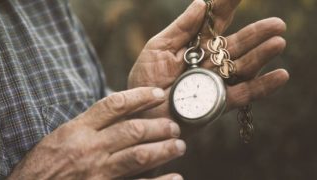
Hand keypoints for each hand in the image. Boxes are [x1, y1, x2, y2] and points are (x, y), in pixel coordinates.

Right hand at [8, 87, 185, 179]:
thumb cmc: (43, 164)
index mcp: (77, 130)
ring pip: (139, 155)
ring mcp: (97, 172)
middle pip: (133, 130)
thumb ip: (88, 124)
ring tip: (179, 145)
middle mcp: (89, 148)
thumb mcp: (61, 136)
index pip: (114, 105)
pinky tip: (175, 177)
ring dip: (164, 149)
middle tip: (174, 126)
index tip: (157, 94)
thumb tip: (116, 110)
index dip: (139, 96)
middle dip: (159, 126)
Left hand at [128, 0, 288, 121]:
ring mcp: (215, 83)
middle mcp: (208, 62)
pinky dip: (262, 86)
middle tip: (277, 24)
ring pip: (243, 67)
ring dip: (262, 56)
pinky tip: (280, 76)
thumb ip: (180, 28)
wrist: (141, 113)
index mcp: (193, 47)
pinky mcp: (218, 104)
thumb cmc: (144, 81)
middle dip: (256, 34)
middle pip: (236, 45)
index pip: (215, 24)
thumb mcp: (157, 49)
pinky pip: (243, 94)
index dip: (228, 8)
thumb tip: (200, 3)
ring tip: (278, 42)